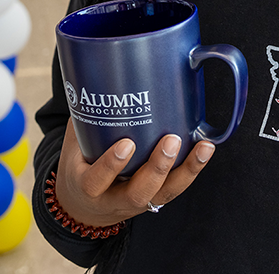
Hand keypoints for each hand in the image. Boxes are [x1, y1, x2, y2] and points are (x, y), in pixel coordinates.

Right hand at [53, 120, 214, 227]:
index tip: (126, 144)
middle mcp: (114, 199)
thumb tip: (91, 73)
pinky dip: (193, 169)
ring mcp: (138, 202)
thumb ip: (83, 116)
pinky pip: (176, 188)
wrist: (85, 206)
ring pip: (165, 194)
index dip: (111, 165)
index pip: (96, 181)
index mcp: (87, 187)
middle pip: (138, 192)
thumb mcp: (73, 146)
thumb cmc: (80, 166)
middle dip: (158, 167)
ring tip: (202, 146)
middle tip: (171, 140)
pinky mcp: (155, 198)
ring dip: (186, 170)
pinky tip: (206, 149)